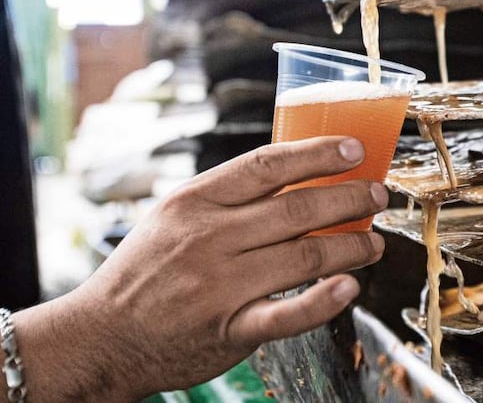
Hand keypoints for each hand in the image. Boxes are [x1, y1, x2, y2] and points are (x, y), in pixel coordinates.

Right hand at [12, 136, 387, 400]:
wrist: (99, 337)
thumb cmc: (147, 271)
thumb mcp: (175, 217)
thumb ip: (229, 197)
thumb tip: (299, 176)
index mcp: (195, 201)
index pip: (267, 165)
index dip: (318, 154)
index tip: (355, 150)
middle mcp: (208, 238)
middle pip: (297, 208)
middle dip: (350, 199)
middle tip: (378, 196)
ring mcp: (219, 286)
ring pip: (304, 255)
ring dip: (351, 247)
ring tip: (372, 244)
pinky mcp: (229, 330)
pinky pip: (288, 314)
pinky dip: (324, 299)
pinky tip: (349, 286)